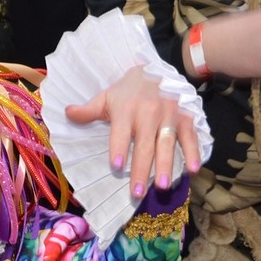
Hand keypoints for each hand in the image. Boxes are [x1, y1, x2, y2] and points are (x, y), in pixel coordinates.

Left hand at [66, 65, 201, 197]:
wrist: (158, 67)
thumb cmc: (128, 90)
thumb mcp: (107, 96)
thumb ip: (88, 110)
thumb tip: (67, 113)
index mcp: (127, 109)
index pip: (121, 133)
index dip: (119, 149)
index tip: (116, 167)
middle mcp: (149, 112)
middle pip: (144, 145)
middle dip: (140, 169)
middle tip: (137, 192)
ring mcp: (170, 115)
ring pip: (167, 143)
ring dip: (165, 166)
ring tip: (161, 187)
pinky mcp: (186, 117)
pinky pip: (191, 136)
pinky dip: (193, 152)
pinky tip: (192, 170)